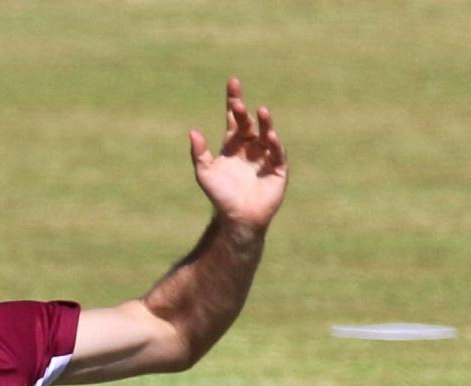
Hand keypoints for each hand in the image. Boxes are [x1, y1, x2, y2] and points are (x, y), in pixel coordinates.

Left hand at [189, 76, 286, 229]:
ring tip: (261, 112)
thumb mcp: (204, 173)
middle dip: (244, 113)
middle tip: (237, 104)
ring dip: (265, 123)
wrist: (236, 218)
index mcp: (233, 144)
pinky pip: (278, 154)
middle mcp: (250, 147)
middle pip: (249, 124)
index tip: (233, 83)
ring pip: (267, 135)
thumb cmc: (220, 196)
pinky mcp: (278, 169)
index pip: (235, 118)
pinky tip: (271, 136)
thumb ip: (199, 153)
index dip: (234, 101)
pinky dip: (275, 144)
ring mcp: (265, 156)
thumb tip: (192, 131)